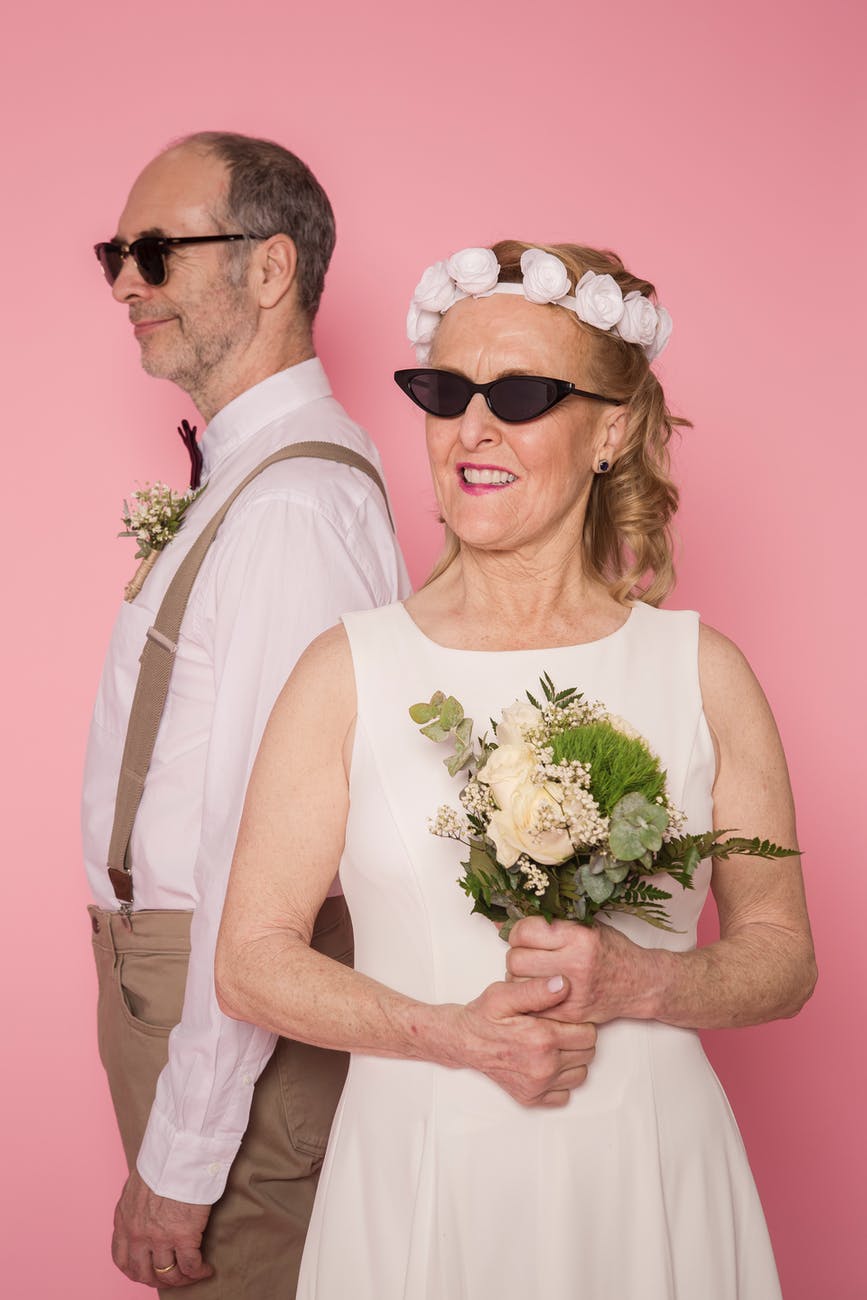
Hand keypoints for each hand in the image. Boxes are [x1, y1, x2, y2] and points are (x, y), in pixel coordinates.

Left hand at [112, 1169, 213, 1287]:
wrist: (180, 1150)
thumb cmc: (164, 1158)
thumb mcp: (138, 1183)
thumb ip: (138, 1203)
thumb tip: (147, 1209)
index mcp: (124, 1219)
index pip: (121, 1259)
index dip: (135, 1271)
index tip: (147, 1272)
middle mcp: (137, 1234)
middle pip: (143, 1273)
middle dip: (157, 1280)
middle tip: (171, 1277)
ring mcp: (159, 1238)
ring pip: (167, 1274)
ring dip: (181, 1279)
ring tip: (193, 1273)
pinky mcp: (184, 1236)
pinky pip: (190, 1266)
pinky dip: (199, 1272)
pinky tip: (206, 1269)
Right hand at [449, 974, 596, 1106]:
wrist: (462, 1041)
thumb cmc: (483, 1016)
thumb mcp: (505, 994)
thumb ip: (536, 989)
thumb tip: (563, 983)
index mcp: (541, 1039)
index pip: (589, 1033)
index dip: (580, 1022)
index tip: (565, 1017)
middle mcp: (543, 1067)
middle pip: (587, 1053)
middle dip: (577, 1039)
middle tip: (557, 1029)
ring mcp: (538, 1086)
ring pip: (580, 1074)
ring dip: (571, 1060)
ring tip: (552, 1045)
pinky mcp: (532, 1098)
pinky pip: (565, 1094)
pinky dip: (560, 1081)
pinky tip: (546, 1064)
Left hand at [507, 917, 657, 1024]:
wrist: (640, 983)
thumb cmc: (611, 950)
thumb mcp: (585, 925)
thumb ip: (551, 922)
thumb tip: (502, 920)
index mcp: (578, 936)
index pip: (525, 931)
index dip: (519, 932)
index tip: (526, 936)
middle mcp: (575, 963)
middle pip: (516, 959)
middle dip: (517, 955)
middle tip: (528, 955)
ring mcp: (572, 992)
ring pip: (518, 983)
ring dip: (519, 977)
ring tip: (534, 973)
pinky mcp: (569, 1013)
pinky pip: (531, 1005)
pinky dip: (529, 997)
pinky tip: (540, 990)